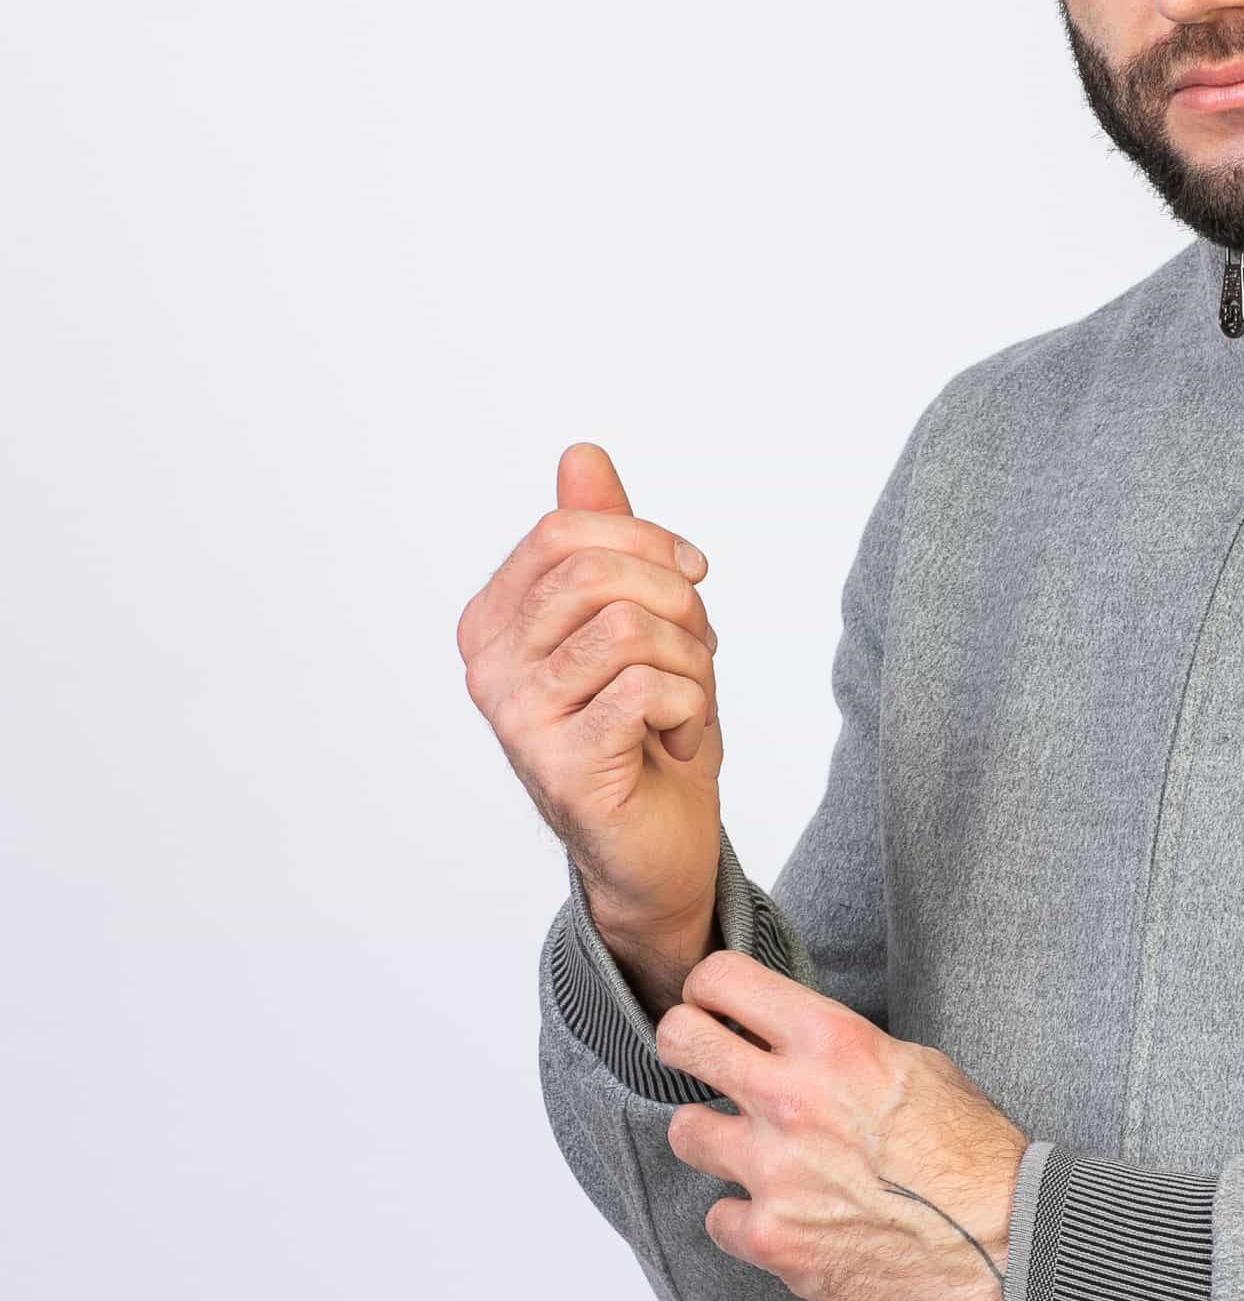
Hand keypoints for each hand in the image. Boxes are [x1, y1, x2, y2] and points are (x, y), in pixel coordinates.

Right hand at [458, 441, 723, 943]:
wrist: (658, 845)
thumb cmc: (647, 732)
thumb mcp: (636, 619)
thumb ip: (606, 541)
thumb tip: (582, 454)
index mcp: (494, 622)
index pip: (562, 531)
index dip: (644, 538)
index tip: (692, 573)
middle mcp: (489, 668)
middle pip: (595, 572)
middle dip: (675, 601)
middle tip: (697, 651)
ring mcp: (519, 719)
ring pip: (627, 628)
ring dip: (689, 661)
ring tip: (686, 702)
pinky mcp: (564, 767)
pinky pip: (649, 689)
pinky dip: (690, 708)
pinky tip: (678, 740)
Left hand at [651, 950, 1029, 1300]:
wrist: (1011, 1250)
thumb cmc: (979, 1162)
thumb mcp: (922, 1069)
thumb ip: (847, 1054)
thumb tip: (804, 1048)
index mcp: (833, 1043)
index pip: (722, 980)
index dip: (710, 992)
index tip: (716, 1009)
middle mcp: (792, 1099)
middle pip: (680, 1041)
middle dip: (687, 1048)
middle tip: (705, 1065)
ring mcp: (775, 1173)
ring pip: (686, 1133)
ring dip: (716, 1142)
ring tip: (759, 1155)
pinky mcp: (773, 1240)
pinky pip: (719, 1219)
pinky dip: (748, 1221)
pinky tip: (789, 1220)